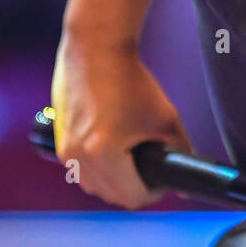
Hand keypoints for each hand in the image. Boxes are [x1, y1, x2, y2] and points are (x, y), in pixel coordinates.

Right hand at [51, 32, 191, 208]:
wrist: (97, 49)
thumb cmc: (133, 82)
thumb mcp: (167, 120)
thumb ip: (181, 154)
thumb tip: (187, 184)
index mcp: (103, 154)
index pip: (131, 197)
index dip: (153, 193)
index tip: (162, 180)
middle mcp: (78, 155)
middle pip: (110, 195)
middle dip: (134, 189)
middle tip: (151, 171)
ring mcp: (64, 148)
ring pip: (92, 185)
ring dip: (113, 182)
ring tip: (133, 162)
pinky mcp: (58, 137)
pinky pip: (79, 168)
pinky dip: (97, 168)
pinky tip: (113, 152)